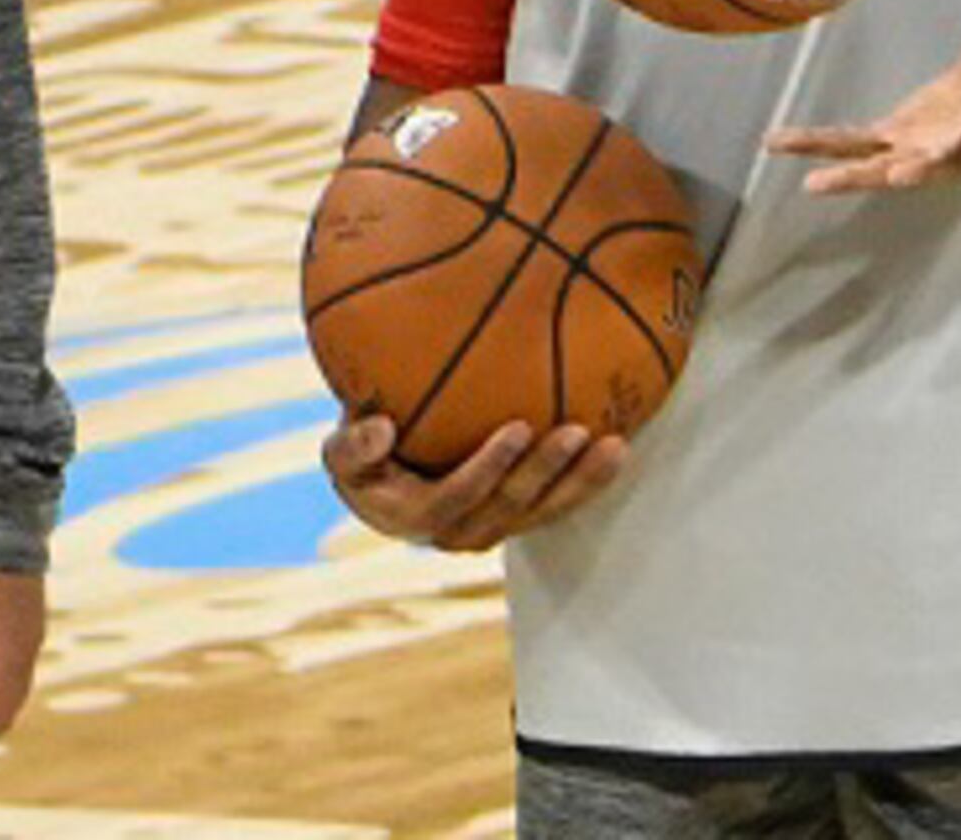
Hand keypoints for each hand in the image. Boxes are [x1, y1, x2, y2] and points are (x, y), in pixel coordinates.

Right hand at [321, 415, 623, 551]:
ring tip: (614, 445)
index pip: (458, 497)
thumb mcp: (342, 454)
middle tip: (576, 431)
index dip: (489, 468)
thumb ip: (353, 446)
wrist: (387, 484)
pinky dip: (588, 481)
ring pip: (544, 511)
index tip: (518, 427)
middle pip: (511, 507)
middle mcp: (461, 533)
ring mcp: (496, 528)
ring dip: (580, 481)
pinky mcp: (520, 518)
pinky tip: (619, 446)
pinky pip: (558, 504)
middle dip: (546, 472)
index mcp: (419, 519)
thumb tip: (380, 429)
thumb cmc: (364, 460)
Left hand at [765, 0, 960, 193]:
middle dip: (917, 168)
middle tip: (901, 175)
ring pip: (882, 165)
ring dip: (851, 173)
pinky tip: (778, 142)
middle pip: (936, 162)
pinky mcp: (892, 137)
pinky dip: (818, 145)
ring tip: (814, 183)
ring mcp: (918, 147)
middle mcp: (955, 146)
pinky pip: (851, 143)